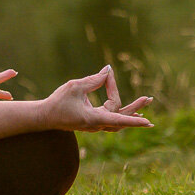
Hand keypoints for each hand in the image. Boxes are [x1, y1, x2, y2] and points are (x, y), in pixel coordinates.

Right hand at [39, 65, 153, 131]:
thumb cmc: (58, 101)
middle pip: (121, 116)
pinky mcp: (93, 121)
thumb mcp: (75, 86)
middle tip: (150, 98)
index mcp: (93, 118)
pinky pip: (111, 116)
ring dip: (131, 109)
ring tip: (145, 100)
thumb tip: (109, 70)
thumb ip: (94, 79)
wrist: (44, 116)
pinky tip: (129, 106)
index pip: (118, 119)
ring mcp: (96, 124)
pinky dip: (120, 109)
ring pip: (118, 117)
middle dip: (136, 107)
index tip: (147, 122)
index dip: (133, 120)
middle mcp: (97, 124)